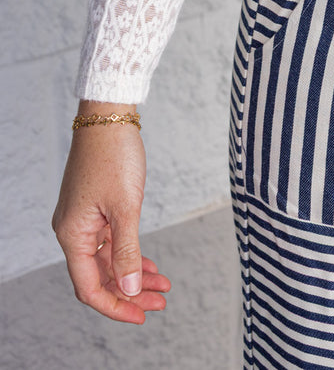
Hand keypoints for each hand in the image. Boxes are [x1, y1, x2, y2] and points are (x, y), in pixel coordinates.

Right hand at [52, 108, 170, 322]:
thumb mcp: (126, 207)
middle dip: (130, 292)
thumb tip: (129, 289)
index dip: (116, 306)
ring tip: (163, 285)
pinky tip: (149, 265)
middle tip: (161, 302)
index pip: (90, 288)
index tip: (143, 315)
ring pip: (108, 260)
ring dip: (133, 274)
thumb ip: (128, 251)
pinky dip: (130, 254)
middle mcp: (73, 231)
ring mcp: (83, 220)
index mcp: (73, 235)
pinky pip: (110, 242)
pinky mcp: (94, 208)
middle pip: (100, 277)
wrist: (108, 116)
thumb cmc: (114, 156)